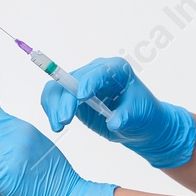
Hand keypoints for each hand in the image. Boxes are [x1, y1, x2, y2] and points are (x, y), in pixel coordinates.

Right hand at [40, 56, 195, 168]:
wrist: (139, 124)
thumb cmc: (144, 114)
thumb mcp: (140, 115)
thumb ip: (127, 116)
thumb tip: (114, 123)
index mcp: (117, 69)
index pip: (99, 72)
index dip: (88, 83)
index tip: (81, 97)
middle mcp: (96, 72)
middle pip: (72, 80)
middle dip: (65, 100)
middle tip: (63, 121)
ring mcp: (82, 83)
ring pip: (58, 88)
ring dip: (53, 106)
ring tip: (57, 126)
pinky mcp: (73, 96)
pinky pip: (55, 97)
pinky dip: (51, 109)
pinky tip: (56, 123)